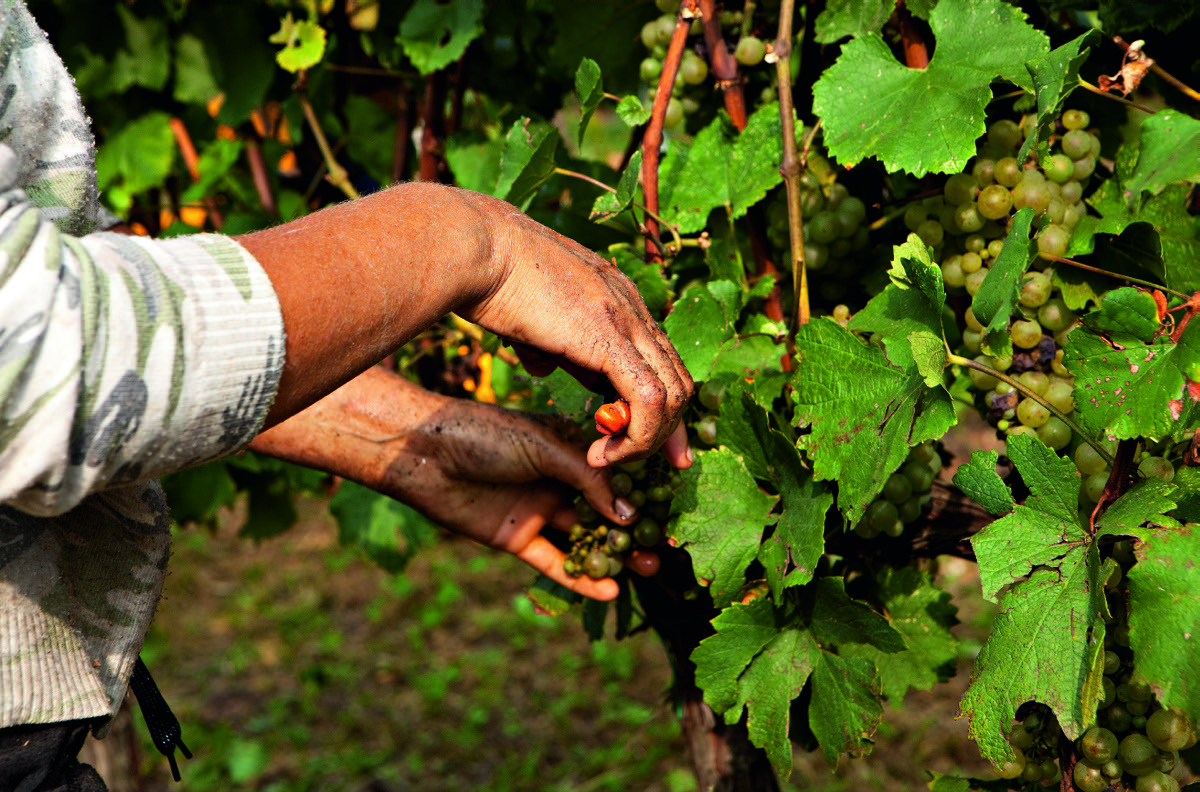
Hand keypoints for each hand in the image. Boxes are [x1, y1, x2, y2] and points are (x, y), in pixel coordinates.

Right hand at [237, 182, 692, 459]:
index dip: (658, 404)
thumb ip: (548, 344)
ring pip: (672, 394)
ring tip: (609, 459)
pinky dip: (636, 437)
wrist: (475, 246)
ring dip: (648, 439)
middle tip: (652, 463)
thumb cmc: (488, 277)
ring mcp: (626, 320)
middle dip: (671, 430)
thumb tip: (547, 365)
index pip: (659, 359)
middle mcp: (632, 306)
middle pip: (678, 380)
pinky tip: (601, 454)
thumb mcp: (529, 319)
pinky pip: (649, 400)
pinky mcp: (610, 338)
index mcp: (617, 297)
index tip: (643, 441)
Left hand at [249, 367, 641, 598]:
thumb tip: (631, 512)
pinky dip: (581, 578)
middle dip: (638, 527)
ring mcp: (540, 509)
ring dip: (617, 555)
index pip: (615, 470)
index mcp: (569, 447)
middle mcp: (558, 480)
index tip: (674, 504)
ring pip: (587, 538)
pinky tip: (610, 588)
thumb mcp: (544, 447)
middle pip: (606, 508)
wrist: (424, 454)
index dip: (643, 487)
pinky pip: (556, 562)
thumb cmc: (484, 433)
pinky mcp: (518, 538)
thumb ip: (588, 478)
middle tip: (669, 545)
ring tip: (650, 568)